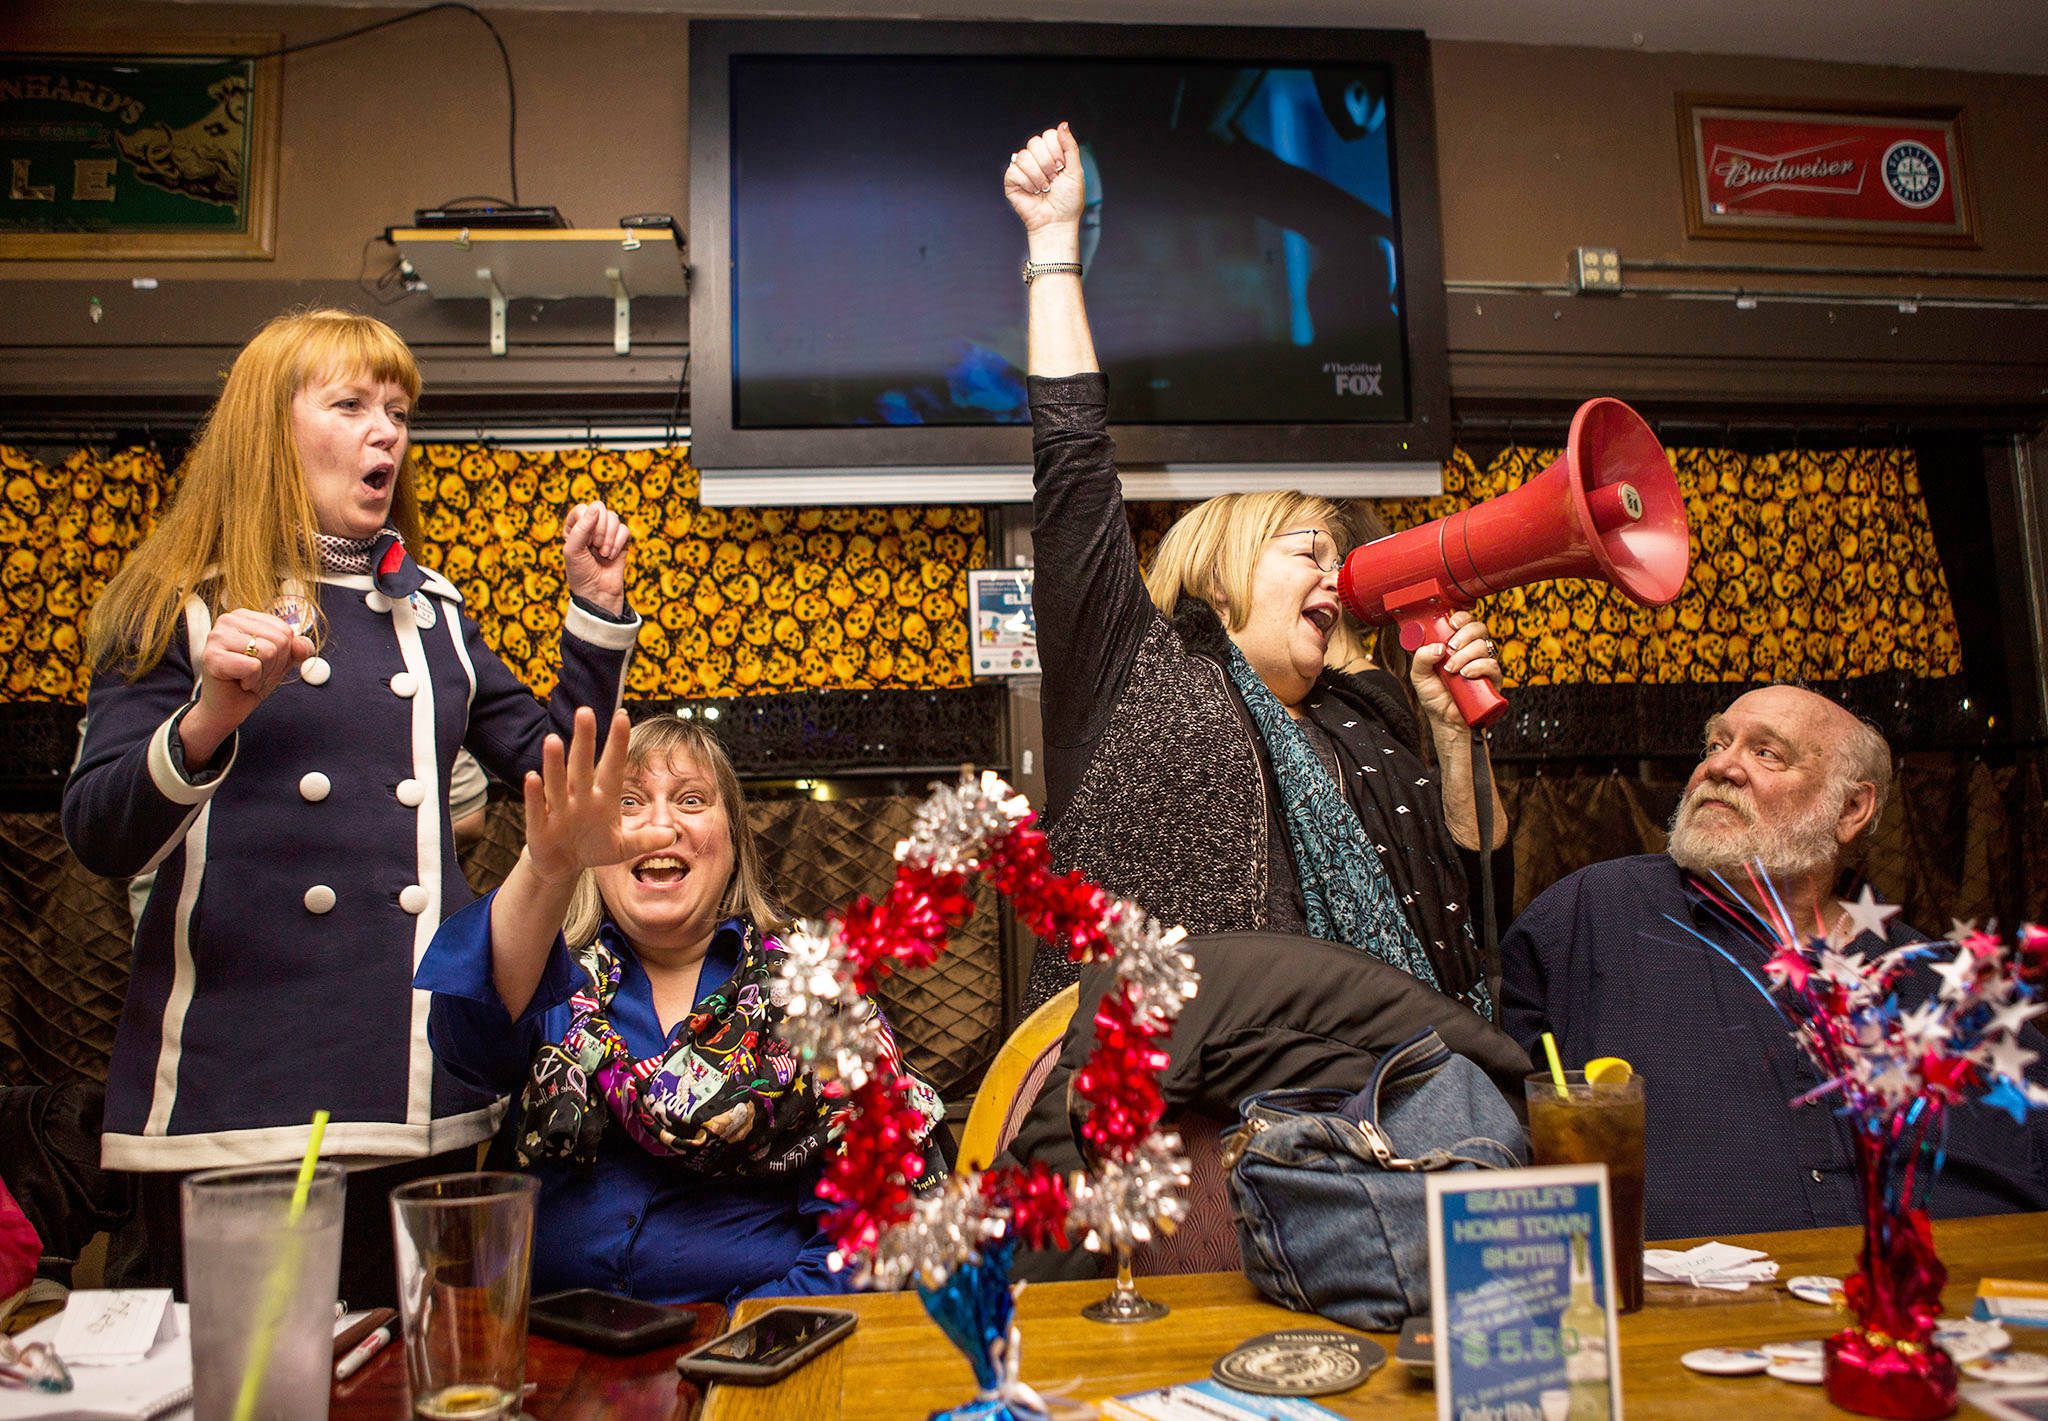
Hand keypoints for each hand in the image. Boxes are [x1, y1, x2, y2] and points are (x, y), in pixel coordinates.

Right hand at [183, 609, 313, 763]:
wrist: (227, 708)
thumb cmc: (252, 680)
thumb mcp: (282, 661)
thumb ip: (297, 648)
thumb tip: (301, 643)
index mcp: (244, 616)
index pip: (285, 629)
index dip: (284, 654)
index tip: (265, 664)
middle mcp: (228, 620)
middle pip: (279, 639)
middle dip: (275, 664)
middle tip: (256, 674)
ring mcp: (217, 636)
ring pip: (268, 652)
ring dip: (264, 673)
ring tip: (247, 678)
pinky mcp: (211, 657)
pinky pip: (253, 667)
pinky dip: (253, 681)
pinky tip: (240, 683)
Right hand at [522, 707, 673, 885]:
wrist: (562, 865)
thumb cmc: (593, 847)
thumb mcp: (623, 847)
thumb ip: (645, 840)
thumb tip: (672, 834)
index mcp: (602, 798)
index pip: (612, 767)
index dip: (617, 743)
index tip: (622, 716)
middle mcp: (579, 797)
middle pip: (582, 765)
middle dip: (583, 741)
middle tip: (585, 712)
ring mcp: (558, 810)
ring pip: (557, 782)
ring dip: (555, 763)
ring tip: (553, 739)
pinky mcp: (540, 827)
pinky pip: (537, 809)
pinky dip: (534, 795)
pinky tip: (532, 777)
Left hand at [563, 501, 628, 615]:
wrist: (598, 593)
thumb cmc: (580, 574)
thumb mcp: (572, 550)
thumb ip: (581, 527)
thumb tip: (596, 508)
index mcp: (574, 527)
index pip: (582, 509)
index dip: (586, 523)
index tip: (585, 542)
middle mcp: (591, 528)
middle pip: (600, 509)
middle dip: (600, 529)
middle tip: (595, 548)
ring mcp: (607, 534)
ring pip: (614, 518)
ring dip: (610, 538)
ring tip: (603, 554)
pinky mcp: (622, 542)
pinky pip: (625, 530)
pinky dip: (619, 542)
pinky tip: (612, 555)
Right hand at [1005, 123, 1085, 241]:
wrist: (1057, 222)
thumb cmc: (1068, 201)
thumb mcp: (1076, 171)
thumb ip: (1070, 146)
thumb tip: (1063, 124)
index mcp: (1052, 154)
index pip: (1049, 135)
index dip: (1056, 150)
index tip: (1061, 167)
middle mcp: (1036, 159)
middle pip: (1035, 142)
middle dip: (1047, 164)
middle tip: (1053, 180)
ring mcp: (1023, 169)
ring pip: (1024, 156)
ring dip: (1038, 176)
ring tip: (1044, 188)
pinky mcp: (1011, 180)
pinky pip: (1014, 170)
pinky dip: (1027, 183)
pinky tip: (1032, 192)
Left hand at [1409, 611, 1501, 730]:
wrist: (1446, 721)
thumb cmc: (1435, 697)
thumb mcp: (1419, 676)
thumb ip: (1421, 658)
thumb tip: (1438, 647)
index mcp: (1457, 646)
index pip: (1465, 622)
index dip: (1462, 618)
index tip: (1452, 624)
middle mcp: (1472, 652)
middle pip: (1479, 628)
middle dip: (1464, 635)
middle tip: (1451, 648)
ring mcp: (1484, 664)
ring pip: (1484, 645)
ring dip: (1465, 655)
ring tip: (1452, 670)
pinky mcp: (1493, 679)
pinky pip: (1492, 665)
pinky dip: (1478, 667)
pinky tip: (1465, 674)